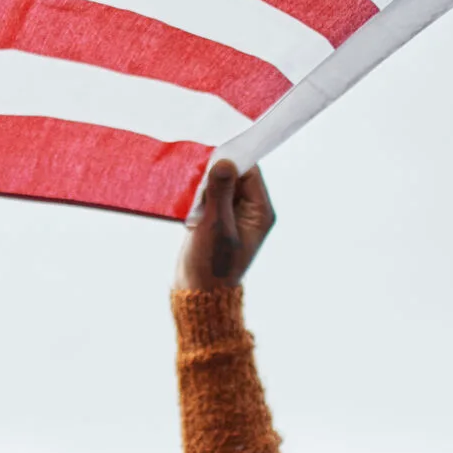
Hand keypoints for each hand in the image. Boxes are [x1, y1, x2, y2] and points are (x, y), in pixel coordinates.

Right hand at [174, 160, 273, 292]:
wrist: (198, 291)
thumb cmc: (212, 264)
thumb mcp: (216, 226)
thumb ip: (220, 193)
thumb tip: (224, 163)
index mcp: (260, 212)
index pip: (250, 173)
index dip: (232, 163)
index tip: (211, 161)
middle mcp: (250, 210)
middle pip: (235, 176)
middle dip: (215, 179)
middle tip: (199, 193)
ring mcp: (233, 214)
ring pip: (219, 185)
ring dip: (204, 190)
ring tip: (195, 210)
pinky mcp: (217, 217)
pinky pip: (209, 196)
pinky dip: (198, 199)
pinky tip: (191, 213)